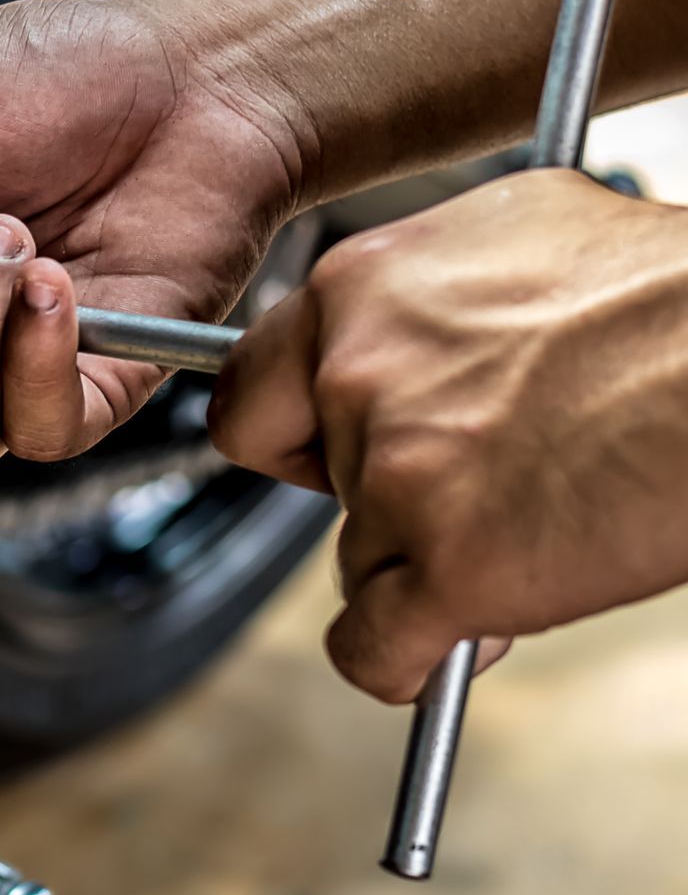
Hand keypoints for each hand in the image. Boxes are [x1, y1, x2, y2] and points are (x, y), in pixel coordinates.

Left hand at [210, 170, 687, 702]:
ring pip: (357, 563)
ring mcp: (394, 478)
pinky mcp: (451, 569)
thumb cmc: (665, 293)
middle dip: (373, 499)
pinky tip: (449, 643)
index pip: (249, 391)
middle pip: (311, 484)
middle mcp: (356, 379)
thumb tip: (401, 331)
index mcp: (358, 291)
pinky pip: (372, 650)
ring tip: (524, 535)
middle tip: (457, 493)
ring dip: (421, 570)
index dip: (293, 436)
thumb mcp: (515, 233)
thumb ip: (422, 296)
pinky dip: (406, 661)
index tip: (322, 455)